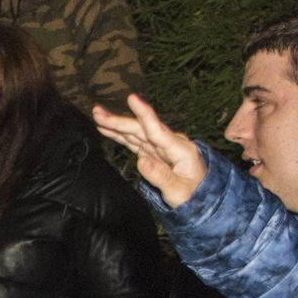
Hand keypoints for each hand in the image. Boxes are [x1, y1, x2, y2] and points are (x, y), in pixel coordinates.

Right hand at [93, 94, 211, 205]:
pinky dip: (120, 135)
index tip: (132, 98)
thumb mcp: (178, 192)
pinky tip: (106, 128)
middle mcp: (170, 144)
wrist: (200, 199)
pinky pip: (134, 141)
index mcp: (180, 150)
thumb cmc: (192, 196)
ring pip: (136, 133)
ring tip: (97, 115)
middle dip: (119, 120)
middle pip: (142, 129)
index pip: (158, 130)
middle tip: (98, 112)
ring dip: (116, 124)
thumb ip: (160, 176)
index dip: (144, 114)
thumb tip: (141, 161)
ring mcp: (161, 147)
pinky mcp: (153, 152)